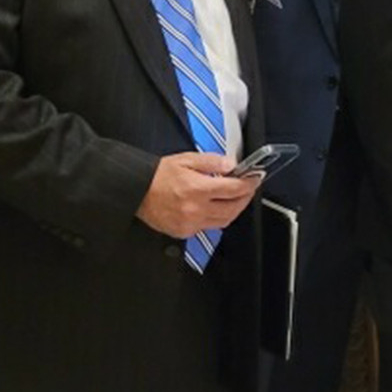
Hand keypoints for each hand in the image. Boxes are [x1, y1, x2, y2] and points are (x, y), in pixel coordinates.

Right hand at [136, 152, 258, 238]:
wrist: (136, 191)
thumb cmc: (158, 175)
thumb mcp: (186, 159)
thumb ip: (211, 162)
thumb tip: (231, 165)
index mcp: (197, 188)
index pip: (234, 189)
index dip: (249, 183)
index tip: (254, 178)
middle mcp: (196, 208)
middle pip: (233, 208)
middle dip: (245, 198)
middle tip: (248, 189)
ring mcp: (190, 223)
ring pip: (224, 221)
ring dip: (234, 210)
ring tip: (236, 199)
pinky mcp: (185, 231)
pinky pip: (209, 227)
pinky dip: (217, 218)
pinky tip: (217, 208)